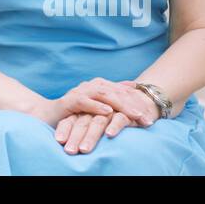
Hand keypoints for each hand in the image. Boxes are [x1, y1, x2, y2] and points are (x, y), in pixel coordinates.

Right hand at [34, 79, 162, 155]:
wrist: (49, 114)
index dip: (139, 101)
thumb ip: (115, 100)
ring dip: (120, 105)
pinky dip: (96, 105)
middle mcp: (92, 85)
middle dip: (134, 105)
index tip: (154, 113)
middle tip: (148, 118)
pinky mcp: (70, 100)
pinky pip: (85, 101)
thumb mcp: (99, 107)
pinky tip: (107, 111)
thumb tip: (136, 90)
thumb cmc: (77, 112)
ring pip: (104, 94)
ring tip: (134, 115)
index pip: (124, 90)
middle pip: (117, 92)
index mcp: (101, 85)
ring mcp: (81, 91)